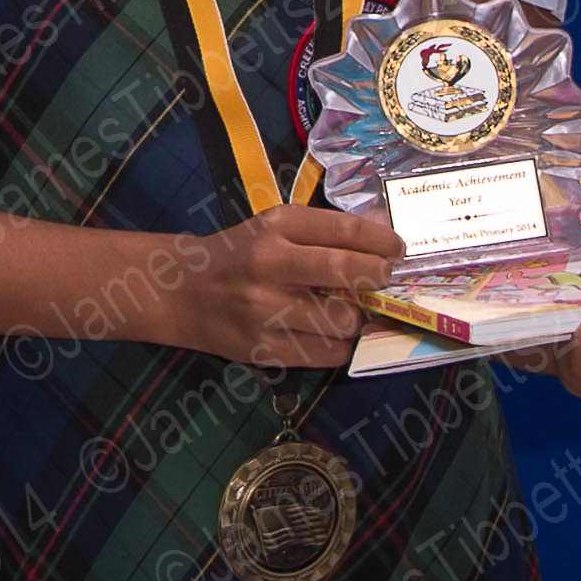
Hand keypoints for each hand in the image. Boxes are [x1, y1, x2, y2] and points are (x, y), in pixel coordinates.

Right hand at [133, 204, 401, 367]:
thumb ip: (322, 232)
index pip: (342, 229)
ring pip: (342, 321)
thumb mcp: (273, 228)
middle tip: (385, 278)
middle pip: (346, 271)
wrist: (182, 291)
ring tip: (349, 311)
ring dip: (357, 318)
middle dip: (378, 276)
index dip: (381, 241)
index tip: (398, 249)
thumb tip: (384, 238)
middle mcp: (269, 265)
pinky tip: (331, 333)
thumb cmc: (238, 254)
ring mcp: (265, 311)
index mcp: (274, 227)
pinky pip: (326, 354)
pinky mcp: (264, 349)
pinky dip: (339, 345)